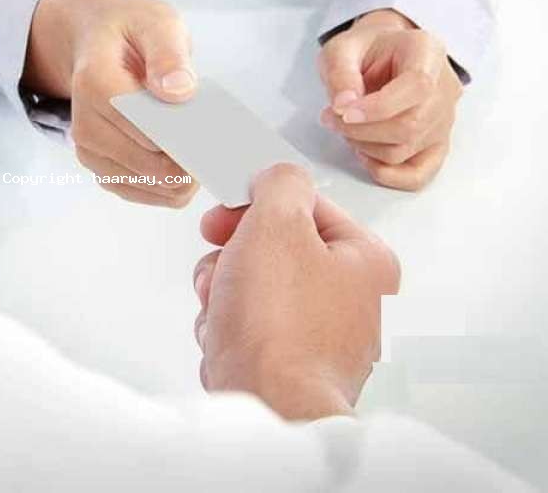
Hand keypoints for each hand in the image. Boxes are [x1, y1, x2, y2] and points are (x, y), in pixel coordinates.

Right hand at [25, 0, 198, 206]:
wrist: (92, 43)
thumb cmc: (128, 31)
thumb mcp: (155, 20)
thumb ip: (168, 53)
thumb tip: (179, 92)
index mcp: (95, 84)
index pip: (146, 128)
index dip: (186, 136)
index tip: (217, 132)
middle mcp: (85, 125)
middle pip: (150, 163)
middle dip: (191, 158)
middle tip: (219, 142)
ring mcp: (91, 152)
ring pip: (151, 186)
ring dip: (184, 175)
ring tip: (203, 147)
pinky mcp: (102, 170)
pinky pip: (146, 194)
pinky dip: (172, 185)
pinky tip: (187, 161)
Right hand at [192, 164, 399, 420]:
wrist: (269, 409)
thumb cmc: (281, 327)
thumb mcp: (278, 223)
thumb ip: (279, 183)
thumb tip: (277, 177)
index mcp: (365, 261)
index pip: (304, 207)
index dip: (256, 204)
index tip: (225, 211)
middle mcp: (351, 302)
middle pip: (274, 250)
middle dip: (233, 257)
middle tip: (221, 266)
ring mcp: (321, 339)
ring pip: (254, 291)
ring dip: (223, 293)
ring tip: (221, 309)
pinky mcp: (291, 368)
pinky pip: (248, 331)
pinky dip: (227, 330)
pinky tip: (225, 341)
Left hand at [318, 9, 463, 190]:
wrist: (382, 56)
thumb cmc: (364, 51)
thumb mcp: (341, 49)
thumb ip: (340, 73)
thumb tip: (344, 106)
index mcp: (427, 52)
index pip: (418, 86)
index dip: (378, 107)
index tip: (343, 112)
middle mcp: (445, 87)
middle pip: (411, 124)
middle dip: (361, 130)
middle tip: (331, 119)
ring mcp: (444, 119)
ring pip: (407, 149)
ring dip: (365, 147)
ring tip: (344, 128)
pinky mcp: (436, 144)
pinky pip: (420, 173)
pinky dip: (388, 174)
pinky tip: (364, 156)